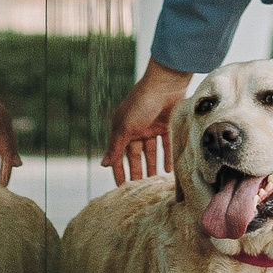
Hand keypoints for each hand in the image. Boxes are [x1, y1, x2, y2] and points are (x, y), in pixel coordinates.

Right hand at [101, 58, 194, 183]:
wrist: (165, 84)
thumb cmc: (140, 103)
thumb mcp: (125, 127)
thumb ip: (115, 147)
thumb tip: (103, 164)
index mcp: (122, 129)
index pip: (119, 154)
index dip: (119, 170)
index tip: (121, 187)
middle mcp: (136, 129)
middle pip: (135, 155)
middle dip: (137, 171)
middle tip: (139, 189)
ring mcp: (152, 127)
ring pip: (151, 152)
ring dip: (152, 166)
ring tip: (154, 182)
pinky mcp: (167, 125)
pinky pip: (166, 145)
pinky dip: (167, 156)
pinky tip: (168, 169)